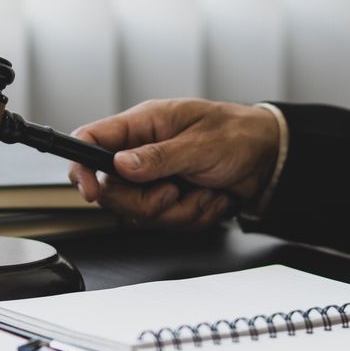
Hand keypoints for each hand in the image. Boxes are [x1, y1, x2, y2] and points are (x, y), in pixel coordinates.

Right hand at [68, 99, 278, 229]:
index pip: (91, 141)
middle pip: (112, 192)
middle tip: (174, 190)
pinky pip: (167, 224)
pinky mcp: (169, 202)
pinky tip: (211, 197)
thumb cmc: (237, 135)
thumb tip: (121, 164)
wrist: (268, 159)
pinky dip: (195, 216)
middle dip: (145, 202)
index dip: (81, 167)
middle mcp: (141, 154)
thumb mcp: (200, 143)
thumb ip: (159, 156)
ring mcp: (154, 181)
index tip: (90, 190)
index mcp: (142, 126)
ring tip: (204, 189)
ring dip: (179, 210)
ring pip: (140, 214)